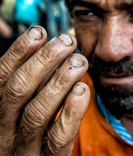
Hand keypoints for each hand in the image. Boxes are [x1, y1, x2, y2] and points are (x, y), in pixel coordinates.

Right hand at [0, 26, 89, 154]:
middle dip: (44, 60)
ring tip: (79, 60)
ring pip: (38, 112)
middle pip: (19, 90)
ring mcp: (25, 149)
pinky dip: (72, 110)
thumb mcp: (21, 112)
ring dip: (60, 81)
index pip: (2, 79)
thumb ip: (29, 88)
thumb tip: (43, 52)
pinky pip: (59, 137)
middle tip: (67, 41)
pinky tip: (82, 88)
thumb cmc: (32, 135)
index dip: (19, 53)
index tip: (39, 32)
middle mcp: (3, 133)